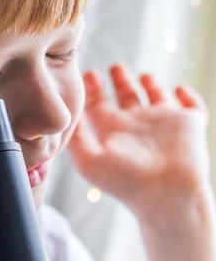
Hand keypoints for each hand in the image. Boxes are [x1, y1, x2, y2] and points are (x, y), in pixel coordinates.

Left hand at [69, 64, 209, 224]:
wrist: (166, 194)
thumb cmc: (126, 181)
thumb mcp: (89, 160)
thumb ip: (77, 138)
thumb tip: (68, 117)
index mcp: (113, 131)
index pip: (99, 105)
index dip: (93, 89)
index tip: (87, 73)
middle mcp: (137, 126)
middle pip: (127, 97)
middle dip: (120, 81)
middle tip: (114, 66)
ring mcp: (164, 124)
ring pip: (157, 98)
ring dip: (151, 85)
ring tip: (144, 74)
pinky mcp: (189, 124)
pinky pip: (191, 105)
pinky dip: (187, 95)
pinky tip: (179, 88)